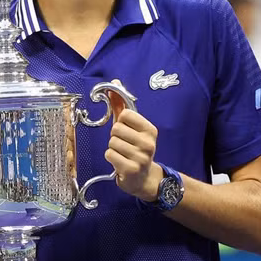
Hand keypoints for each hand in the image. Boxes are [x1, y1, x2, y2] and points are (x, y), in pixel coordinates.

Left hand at [104, 83, 162, 201]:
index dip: (121, 122)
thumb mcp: (131, 127)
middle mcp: (148, 143)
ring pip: (111, 142)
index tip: (127, 130)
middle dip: (115, 136)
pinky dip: (111, 158)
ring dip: (113, 148)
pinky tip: (120, 162)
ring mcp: (141, 157)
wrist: (143, 178)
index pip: (125, 114)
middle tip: (124, 145)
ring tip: (122, 154)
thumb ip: (121, 106)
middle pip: (116, 128)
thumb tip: (114, 83)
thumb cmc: (135, 148)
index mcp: (150, 130)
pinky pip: (109, 154)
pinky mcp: (131, 169)